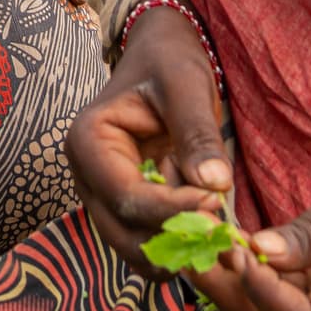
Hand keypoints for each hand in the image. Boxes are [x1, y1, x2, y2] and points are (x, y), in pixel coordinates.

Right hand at [65, 5, 234, 265]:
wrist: (161, 57)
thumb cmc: (169, 63)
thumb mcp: (186, 87)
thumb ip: (197, 135)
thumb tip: (215, 186)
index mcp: (88, 141)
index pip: (125, 195)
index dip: (170, 210)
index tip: (215, 205)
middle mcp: (86, 176)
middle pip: (123, 232)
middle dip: (174, 243)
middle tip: (224, 243)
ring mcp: (103, 195)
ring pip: (134, 246)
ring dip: (177, 253)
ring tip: (223, 246)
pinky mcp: (126, 206)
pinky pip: (148, 240)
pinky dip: (179, 248)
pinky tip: (213, 241)